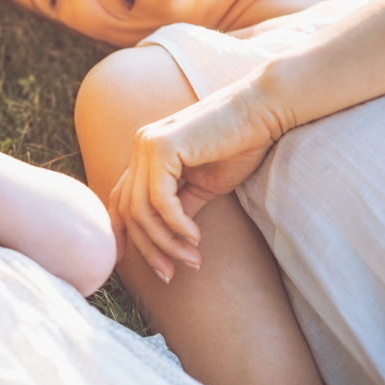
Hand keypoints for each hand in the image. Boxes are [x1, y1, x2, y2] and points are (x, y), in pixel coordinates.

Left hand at [110, 75, 288, 282]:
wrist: (264, 110)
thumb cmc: (240, 145)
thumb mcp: (204, 186)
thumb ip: (179, 209)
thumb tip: (165, 241)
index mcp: (146, 155)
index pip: (120, 200)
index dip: (123, 235)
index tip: (137, 265)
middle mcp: (140, 148)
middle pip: (128, 210)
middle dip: (148, 248)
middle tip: (170, 275)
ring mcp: (146, 145)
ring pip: (141, 209)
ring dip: (165, 242)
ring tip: (191, 259)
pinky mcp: (161, 147)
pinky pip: (159, 200)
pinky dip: (175, 224)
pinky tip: (194, 237)